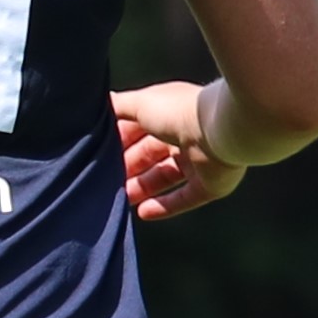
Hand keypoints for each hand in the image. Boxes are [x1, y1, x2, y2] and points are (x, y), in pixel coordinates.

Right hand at [111, 80, 250, 220]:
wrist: (222, 130)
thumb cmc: (178, 111)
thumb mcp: (139, 104)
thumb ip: (116, 106)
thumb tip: (98, 106)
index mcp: (169, 115)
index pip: (138, 131)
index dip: (117, 142)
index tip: (96, 154)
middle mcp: (185, 137)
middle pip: (150, 156)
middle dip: (126, 168)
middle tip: (103, 181)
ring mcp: (199, 162)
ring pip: (165, 178)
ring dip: (141, 188)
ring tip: (120, 199)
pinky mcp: (210, 185)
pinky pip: (184, 198)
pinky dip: (164, 206)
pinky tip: (142, 212)